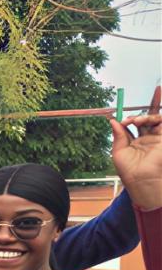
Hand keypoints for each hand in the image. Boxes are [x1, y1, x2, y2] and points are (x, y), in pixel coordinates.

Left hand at [113, 85, 161, 209]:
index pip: (134, 123)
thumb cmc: (129, 170)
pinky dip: (157, 118)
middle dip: (155, 102)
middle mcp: (147, 138)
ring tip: (138, 121)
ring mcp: (157, 138)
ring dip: (148, 115)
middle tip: (158, 88)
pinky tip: (147, 119)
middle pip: (151, 116)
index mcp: (134, 141)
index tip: (122, 109)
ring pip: (157, 119)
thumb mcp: (118, 152)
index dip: (131, 114)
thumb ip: (118, 135)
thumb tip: (113, 120)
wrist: (143, 180)